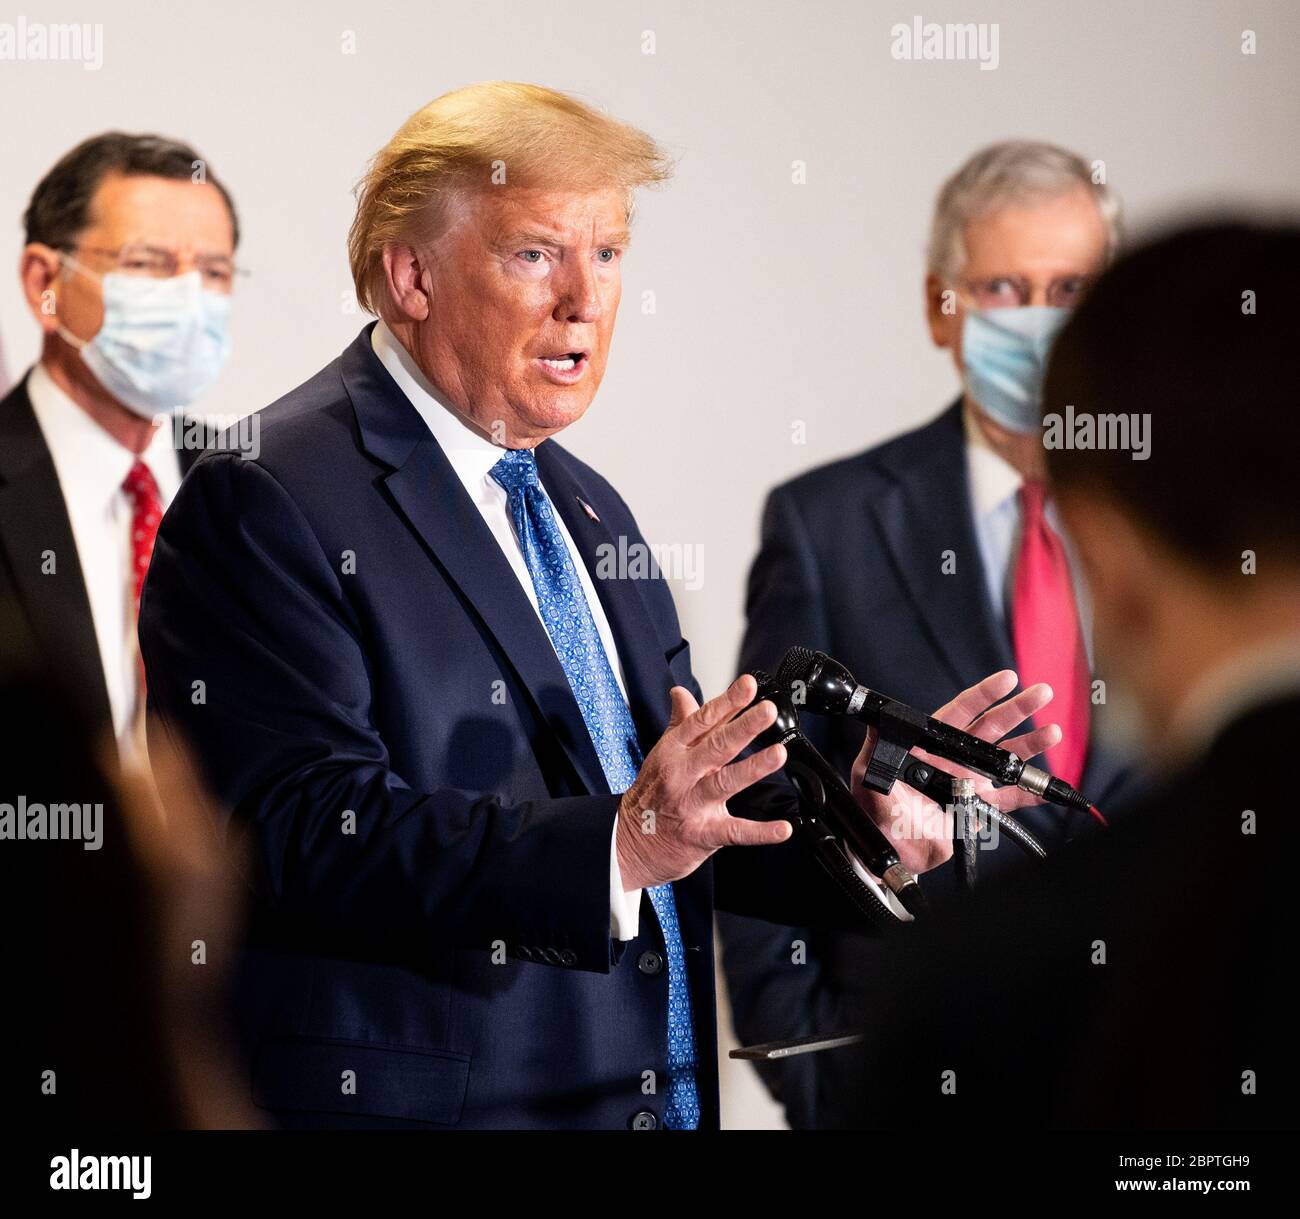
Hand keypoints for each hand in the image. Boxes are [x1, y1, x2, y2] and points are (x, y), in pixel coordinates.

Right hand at [616, 675, 792, 890]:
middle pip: (715, 747)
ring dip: (753, 768)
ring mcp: (692, 805)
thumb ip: (680, 722)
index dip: (727, 702)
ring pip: (725, 783)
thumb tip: (680, 692)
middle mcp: (682, 775)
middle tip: (767, 711)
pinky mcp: (703, 834)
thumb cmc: (651, 795)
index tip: (748, 685)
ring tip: (778, 754)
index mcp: (673, 751)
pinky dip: (760, 832)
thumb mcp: (661, 755)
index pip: (702, 721)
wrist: (632, 843)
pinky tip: (783, 827)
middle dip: (743, 727)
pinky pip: (735, 831)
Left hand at [850, 669, 1059, 875]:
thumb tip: (877, 720)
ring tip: (1052, 732)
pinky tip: (1048, 788)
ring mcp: (969, 782)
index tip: (1007, 679)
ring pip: (1006, 759)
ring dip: (1030, 745)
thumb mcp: (868, 775)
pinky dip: (1031, 794)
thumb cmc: (875, 809)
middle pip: (991, 728)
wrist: (890, 849)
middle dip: (1017, 709)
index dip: (983, 695)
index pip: (960, 712)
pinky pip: (1010, 799)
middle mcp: (953, 758)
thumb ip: (876, 749)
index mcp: (930, 744)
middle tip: (1041, 693)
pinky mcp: (978, 808)